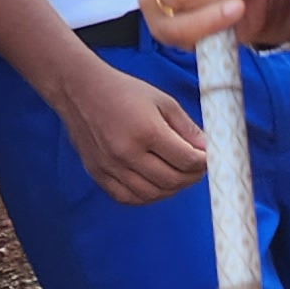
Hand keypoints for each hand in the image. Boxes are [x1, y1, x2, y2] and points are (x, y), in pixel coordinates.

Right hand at [46, 57, 208, 204]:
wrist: (79, 90)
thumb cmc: (124, 92)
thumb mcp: (164, 102)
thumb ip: (187, 128)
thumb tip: (207, 149)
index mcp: (147, 132)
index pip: (187, 160)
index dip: (204, 162)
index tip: (209, 157)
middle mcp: (126, 153)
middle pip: (171, 180)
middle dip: (192, 176)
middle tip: (198, 167)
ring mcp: (110, 166)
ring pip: (151, 194)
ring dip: (172, 189)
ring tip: (179, 175)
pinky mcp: (97, 173)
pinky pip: (126, 197)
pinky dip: (146, 196)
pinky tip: (156, 184)